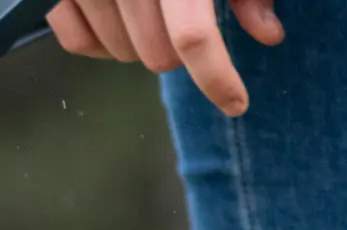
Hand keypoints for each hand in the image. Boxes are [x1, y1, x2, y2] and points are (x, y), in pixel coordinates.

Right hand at [47, 0, 284, 115]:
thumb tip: (268, 34)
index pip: (193, 38)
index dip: (217, 78)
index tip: (236, 103)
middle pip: (157, 56)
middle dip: (176, 49)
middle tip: (184, 20)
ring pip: (121, 54)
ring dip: (140, 42)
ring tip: (150, 8)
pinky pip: (78, 42)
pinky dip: (100, 40)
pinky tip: (115, 16)